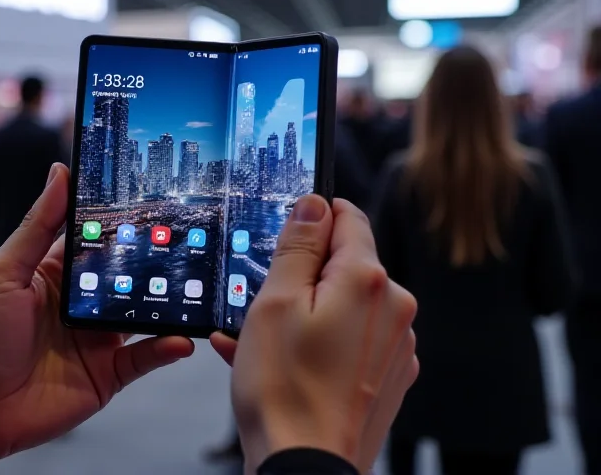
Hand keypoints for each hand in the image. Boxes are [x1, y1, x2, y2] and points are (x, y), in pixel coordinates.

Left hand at [0, 164, 193, 473]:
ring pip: (143, 314)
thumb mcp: (4, 273)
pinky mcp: (108, 373)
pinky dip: (164, 349)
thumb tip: (60, 173)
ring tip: (195, 288)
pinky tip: (180, 340)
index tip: (151, 196)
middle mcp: (83, 303)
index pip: (97, 240)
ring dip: (168, 303)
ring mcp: (97, 338)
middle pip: (127, 275)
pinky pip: (144, 358)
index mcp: (58, 275)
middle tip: (190, 239)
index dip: (121, 221)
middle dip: (155, 259)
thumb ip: (37, 226)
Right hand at [211, 196, 417, 473]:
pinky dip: (318, 341)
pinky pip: (351, 340)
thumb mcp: (275, 301)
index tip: (289, 232)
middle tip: (261, 302)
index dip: (314, 218)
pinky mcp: (389, 375)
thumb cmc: (284, 389)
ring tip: (259, 342)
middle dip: (302, 275)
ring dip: (304, 311)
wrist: (305, 468)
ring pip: (343, 305)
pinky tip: (282, 362)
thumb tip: (314, 205)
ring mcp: (395, 345)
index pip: (348, 217)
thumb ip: (298, 245)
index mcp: (368, 280)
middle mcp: (394, 308)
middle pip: (345, 264)